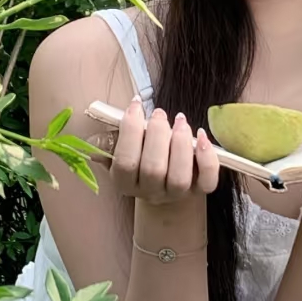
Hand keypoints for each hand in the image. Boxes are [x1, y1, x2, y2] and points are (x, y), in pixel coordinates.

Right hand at [104, 97, 220, 205]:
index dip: (130, 132)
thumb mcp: (121, 148)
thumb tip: (93, 141)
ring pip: (179, 177)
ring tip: (180, 121)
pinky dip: (207, 158)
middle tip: (159, 113)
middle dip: (157, 136)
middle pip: (153, 170)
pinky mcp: (200, 191)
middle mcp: (150, 193)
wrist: (166, 181)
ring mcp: (176, 195)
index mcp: (125, 182)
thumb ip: (110, 142)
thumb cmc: (141, 156)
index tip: (135, 106)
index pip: (125, 161)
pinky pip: (208, 181)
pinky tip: (201, 137)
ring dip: (180, 144)